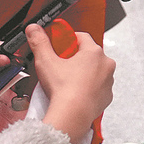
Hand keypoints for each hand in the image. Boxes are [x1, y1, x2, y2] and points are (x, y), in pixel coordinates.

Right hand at [28, 23, 115, 143]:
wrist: (73, 114)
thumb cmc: (64, 89)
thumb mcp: (46, 61)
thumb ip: (40, 42)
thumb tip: (34, 29)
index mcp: (94, 52)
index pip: (82, 37)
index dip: (69, 39)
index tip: (60, 44)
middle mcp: (106, 64)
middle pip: (90, 54)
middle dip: (76, 57)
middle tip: (61, 64)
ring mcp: (109, 81)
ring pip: (96, 71)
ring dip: (84, 73)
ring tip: (67, 81)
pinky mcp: (107, 95)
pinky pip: (98, 87)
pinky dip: (89, 88)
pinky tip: (75, 93)